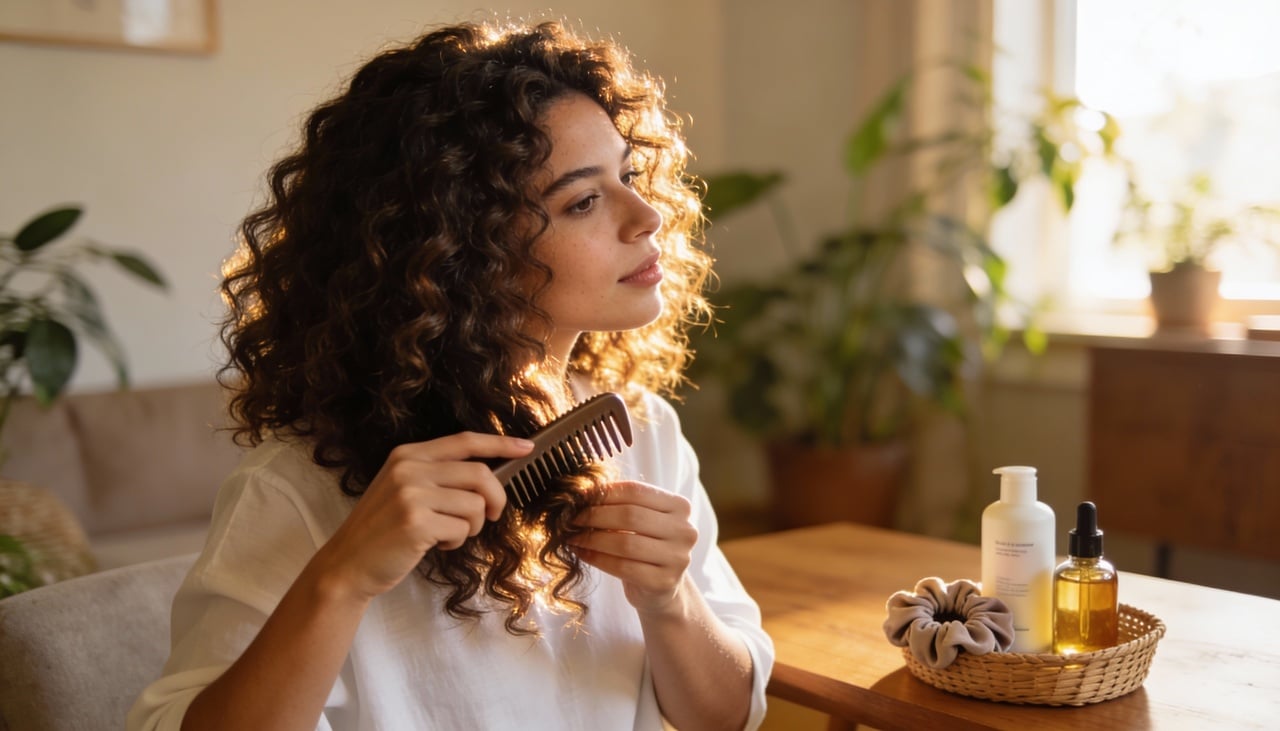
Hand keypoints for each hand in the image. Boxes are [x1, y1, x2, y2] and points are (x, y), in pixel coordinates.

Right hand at [311, 432, 532, 602]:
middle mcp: (410, 468)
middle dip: (496, 499)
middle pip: (480, 474)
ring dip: (472, 526)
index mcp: (409, 455)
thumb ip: (439, 476)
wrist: (347, 564)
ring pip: (475, 505)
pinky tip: (436, 545)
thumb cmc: (382, 531)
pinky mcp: (416, 522)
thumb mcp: (403, 489)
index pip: (465, 441)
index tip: (526, 448)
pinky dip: (457, 542)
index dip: (500, 443)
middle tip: (491, 516)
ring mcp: (411, 494)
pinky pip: (462, 529)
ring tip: (449, 534)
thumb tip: (489, 477)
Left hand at [570, 481, 696, 614]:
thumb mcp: (640, 519)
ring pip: (625, 543)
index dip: (604, 492)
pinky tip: (582, 554)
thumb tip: (581, 492)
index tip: (578, 496)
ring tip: (572, 536)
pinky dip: (597, 559)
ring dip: (592, 539)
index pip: (636, 491)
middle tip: (570, 518)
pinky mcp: (664, 582)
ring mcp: (677, 558)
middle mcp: (685, 530)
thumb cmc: (646, 545)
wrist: (662, 587)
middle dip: (594, 515)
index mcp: (680, 506)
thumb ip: (620, 503)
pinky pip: (623, 567)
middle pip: (630, 515)